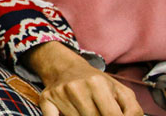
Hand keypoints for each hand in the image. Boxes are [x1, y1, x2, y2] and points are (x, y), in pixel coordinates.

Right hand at [28, 42, 143, 115]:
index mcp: (97, 83)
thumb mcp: (121, 91)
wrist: (66, 67)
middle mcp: (76, 87)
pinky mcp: (46, 99)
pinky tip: (69, 113)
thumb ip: (133, 110)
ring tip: (87, 110)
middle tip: (98, 111)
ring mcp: (59, 93)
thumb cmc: (97, 83)